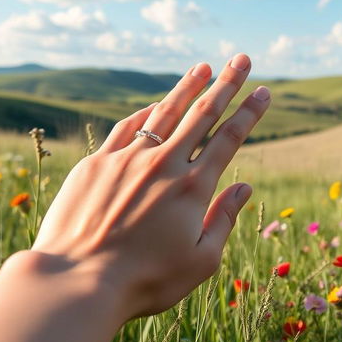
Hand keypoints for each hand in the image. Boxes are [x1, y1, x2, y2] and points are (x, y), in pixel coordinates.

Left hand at [32, 53, 269, 318]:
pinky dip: (145, 113)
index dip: (249, 113)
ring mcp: (127, 159)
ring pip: (164, 113)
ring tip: (202, 68)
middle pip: (201, 114)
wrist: (78, 282)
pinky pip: (126, 129)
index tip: (263, 91)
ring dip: (186, 87)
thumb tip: (245, 186)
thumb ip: (224, 219)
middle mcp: (163, 165)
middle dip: (225, 84)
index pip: (229, 139)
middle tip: (240, 60)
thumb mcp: (200, 261)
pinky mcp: (97, 164)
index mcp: (193, 189)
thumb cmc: (146, 280)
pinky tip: (154, 105)